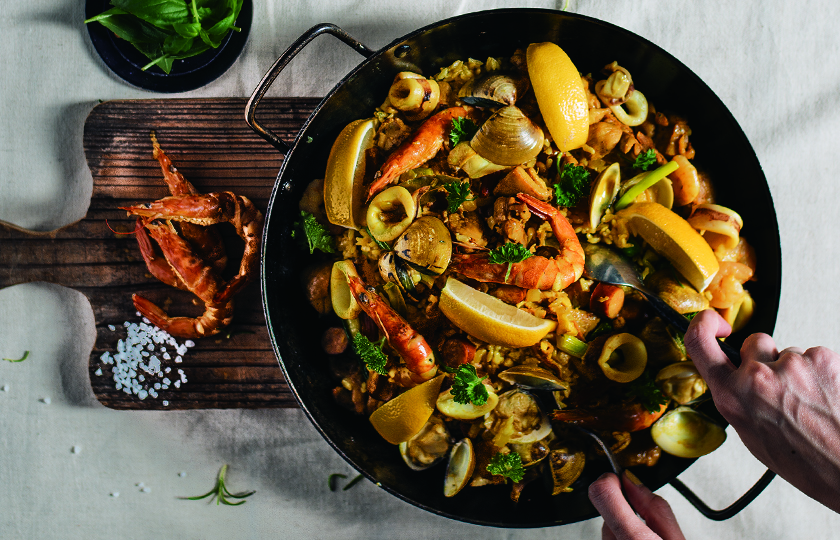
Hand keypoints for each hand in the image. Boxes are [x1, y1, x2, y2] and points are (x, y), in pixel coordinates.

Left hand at [589, 472, 685, 539]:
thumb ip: (656, 508)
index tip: (619, 478)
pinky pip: (609, 539)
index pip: (602, 493)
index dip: (609, 479)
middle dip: (627, 511)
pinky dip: (621, 539)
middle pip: (607, 511)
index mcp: (634, 539)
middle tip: (649, 527)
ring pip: (608, 526)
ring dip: (624, 528)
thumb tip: (633, 481)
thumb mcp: (676, 539)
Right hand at [685, 310, 839, 512]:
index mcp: (732, 397)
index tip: (716, 324)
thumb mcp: (752, 435)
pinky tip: (827, 397)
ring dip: (798, 371)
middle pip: (755, 343)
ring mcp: (791, 364)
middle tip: (782, 386)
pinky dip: (822, 373)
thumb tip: (738, 380)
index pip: (699, 341)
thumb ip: (739, 399)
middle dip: (766, 358)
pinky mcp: (823, 358)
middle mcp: (757, 377)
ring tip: (812, 402)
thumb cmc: (807, 461)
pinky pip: (816, 356)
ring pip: (790, 353)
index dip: (705, 324)